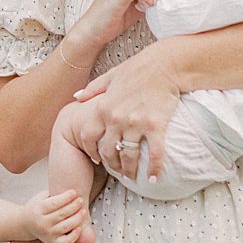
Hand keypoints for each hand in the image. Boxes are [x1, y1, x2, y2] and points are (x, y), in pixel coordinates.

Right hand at [24, 189, 88, 242]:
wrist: (26, 224)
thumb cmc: (38, 207)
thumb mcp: (41, 197)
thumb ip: (53, 194)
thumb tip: (70, 189)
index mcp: (38, 209)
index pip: (55, 203)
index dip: (66, 197)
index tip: (74, 192)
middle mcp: (42, 223)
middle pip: (62, 214)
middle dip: (74, 206)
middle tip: (80, 200)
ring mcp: (48, 234)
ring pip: (66, 227)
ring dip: (77, 218)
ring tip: (83, 211)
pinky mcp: (52, 242)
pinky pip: (65, 242)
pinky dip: (74, 236)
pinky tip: (79, 228)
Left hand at [73, 42, 183, 181]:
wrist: (165, 64)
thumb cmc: (139, 68)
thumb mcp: (110, 76)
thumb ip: (92, 89)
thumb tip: (76, 96)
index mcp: (103, 107)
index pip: (88, 137)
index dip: (91, 151)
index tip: (96, 159)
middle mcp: (116, 118)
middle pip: (108, 151)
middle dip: (111, 165)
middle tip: (116, 171)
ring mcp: (136, 124)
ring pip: (128, 156)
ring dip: (129, 170)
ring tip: (132, 176)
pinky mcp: (155, 126)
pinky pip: (154, 154)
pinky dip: (154, 168)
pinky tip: (153, 178)